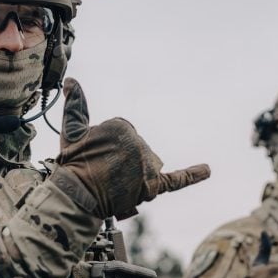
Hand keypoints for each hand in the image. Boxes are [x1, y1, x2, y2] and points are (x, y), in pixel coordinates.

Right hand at [54, 78, 209, 219]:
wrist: (77, 197)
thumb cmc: (73, 164)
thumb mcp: (72, 131)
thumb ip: (76, 104)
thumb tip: (71, 81)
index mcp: (123, 126)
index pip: (122, 133)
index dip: (105, 146)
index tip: (94, 154)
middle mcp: (139, 143)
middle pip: (135, 149)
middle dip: (119, 159)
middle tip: (100, 169)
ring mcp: (147, 166)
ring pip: (146, 165)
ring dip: (134, 171)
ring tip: (114, 181)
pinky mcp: (153, 186)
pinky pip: (177, 180)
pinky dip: (193, 175)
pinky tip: (207, 169)